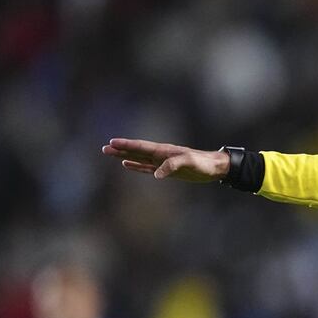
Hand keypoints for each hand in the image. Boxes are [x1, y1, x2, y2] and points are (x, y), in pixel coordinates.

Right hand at [101, 138, 229, 181]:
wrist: (214, 167)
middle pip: (136, 151)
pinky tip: (127, 165)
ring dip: (124, 156)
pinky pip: (147, 167)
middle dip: (120, 149)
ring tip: (110, 154)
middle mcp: (160, 154)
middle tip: (104, 148)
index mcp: (164, 150)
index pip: (141, 146)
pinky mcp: (167, 170)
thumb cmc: (203, 163)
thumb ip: (173, 166)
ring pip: (139, 158)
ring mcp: (162, 162)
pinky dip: (136, 166)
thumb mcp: (189, 163)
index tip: (111, 142)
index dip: (126, 145)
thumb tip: (157, 175)